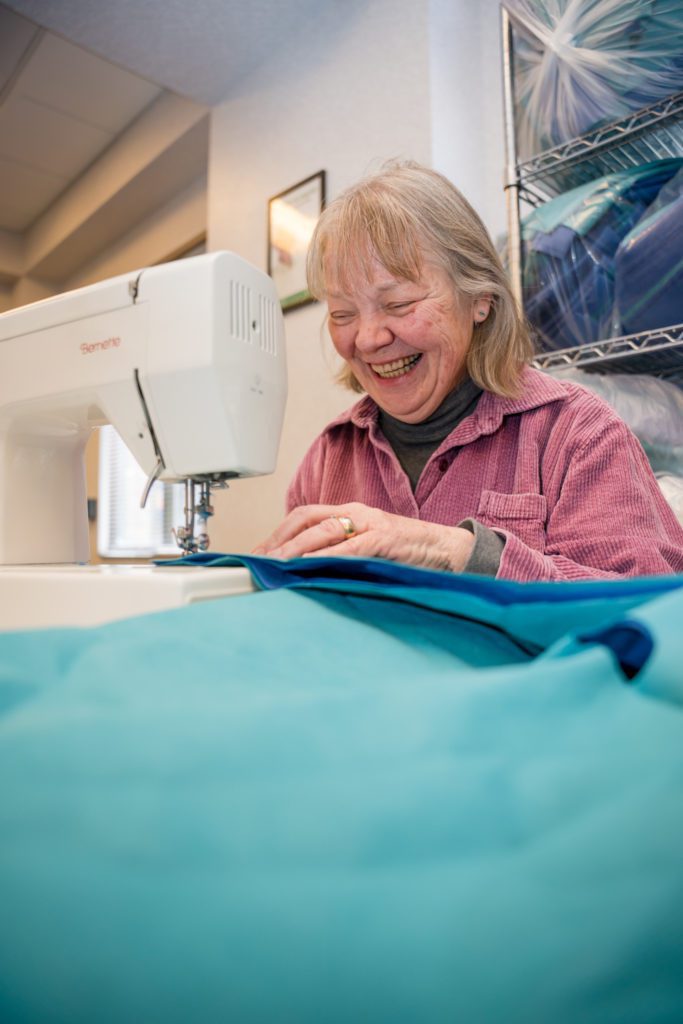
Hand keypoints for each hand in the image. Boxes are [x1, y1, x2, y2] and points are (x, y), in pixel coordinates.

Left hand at [252, 502, 474, 572]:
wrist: (450, 550)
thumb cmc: (410, 553)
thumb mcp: (369, 549)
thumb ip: (342, 554)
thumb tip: (307, 573)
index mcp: (351, 513)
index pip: (304, 516)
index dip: (277, 533)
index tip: (258, 553)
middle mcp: (357, 513)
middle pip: (307, 519)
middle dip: (278, 540)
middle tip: (258, 561)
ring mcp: (371, 524)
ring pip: (324, 530)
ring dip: (295, 548)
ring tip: (275, 563)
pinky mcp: (386, 539)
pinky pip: (350, 546)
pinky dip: (327, 556)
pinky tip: (309, 566)